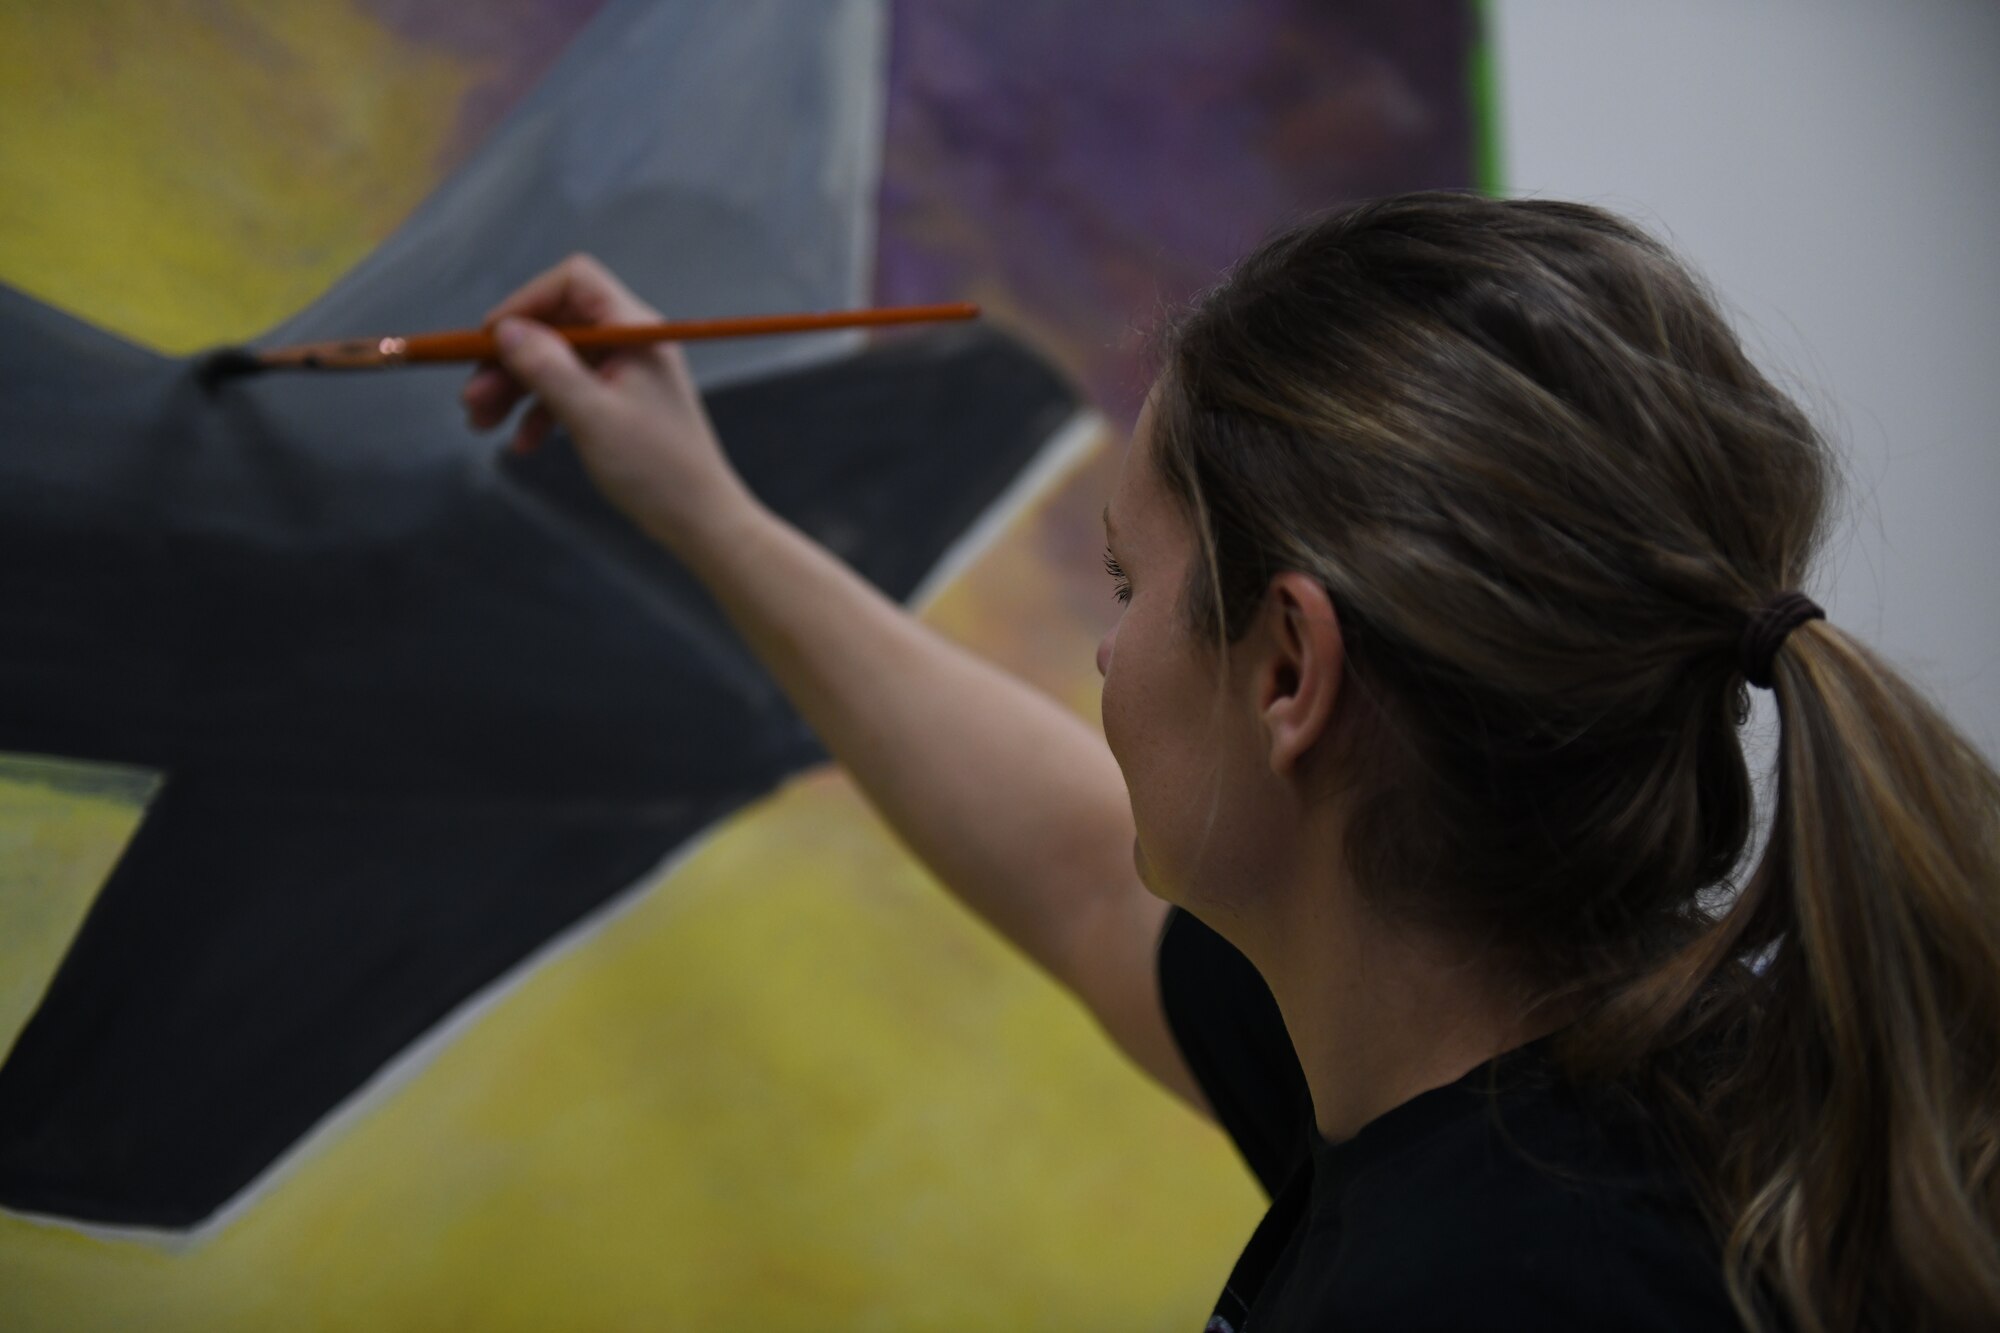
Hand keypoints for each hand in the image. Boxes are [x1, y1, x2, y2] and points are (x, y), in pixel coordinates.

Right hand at [461, 254, 748, 546]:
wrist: (699, 520)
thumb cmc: (657, 469)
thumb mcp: (592, 417)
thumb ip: (547, 368)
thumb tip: (505, 330)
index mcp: (634, 330)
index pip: (573, 282)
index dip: (526, 302)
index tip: (489, 339)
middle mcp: (631, 342)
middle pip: (556, 325)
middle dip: (509, 358)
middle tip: (471, 397)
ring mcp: (625, 372)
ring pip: (556, 362)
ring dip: (515, 388)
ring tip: (480, 423)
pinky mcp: (620, 403)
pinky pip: (569, 392)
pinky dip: (540, 412)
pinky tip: (522, 443)